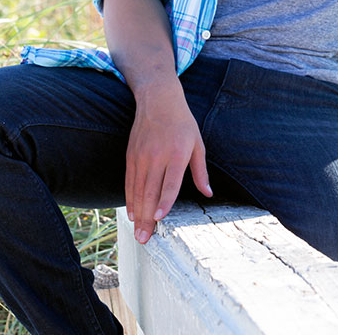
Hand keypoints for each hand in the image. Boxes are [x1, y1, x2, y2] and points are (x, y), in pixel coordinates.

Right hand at [125, 80, 211, 243]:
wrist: (158, 99)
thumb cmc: (182, 122)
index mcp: (176, 153)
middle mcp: (157, 156)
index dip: (164, 201)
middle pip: (151, 191)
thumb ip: (200, 171)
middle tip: (145, 239)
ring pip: (138, 190)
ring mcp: (142, 156)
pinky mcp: (131, 156)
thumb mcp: (197, 143)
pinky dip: (130, 199)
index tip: (159, 217)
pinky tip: (132, 214)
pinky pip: (129, 182)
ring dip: (138, 213)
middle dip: (148, 218)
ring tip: (138, 233)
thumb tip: (208, 193)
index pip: (170, 182)